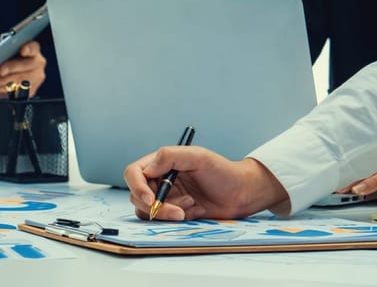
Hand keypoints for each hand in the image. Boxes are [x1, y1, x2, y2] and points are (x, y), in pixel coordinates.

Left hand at [0, 41, 46, 96]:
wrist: (8, 76)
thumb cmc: (6, 60)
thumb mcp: (6, 54)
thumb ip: (4, 53)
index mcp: (33, 50)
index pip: (33, 48)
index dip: (29, 49)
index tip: (22, 51)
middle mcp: (37, 64)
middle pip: (26, 66)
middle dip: (12, 68)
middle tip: (0, 71)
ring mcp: (35, 79)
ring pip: (19, 82)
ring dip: (2, 82)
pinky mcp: (29, 92)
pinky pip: (14, 92)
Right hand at [123, 146, 290, 220]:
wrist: (243, 193)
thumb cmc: (223, 171)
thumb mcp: (198, 157)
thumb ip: (170, 157)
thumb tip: (147, 170)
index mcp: (160, 163)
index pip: (134, 173)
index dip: (136, 186)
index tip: (150, 199)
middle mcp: (159, 180)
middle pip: (138, 195)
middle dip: (157, 206)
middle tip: (178, 212)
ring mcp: (165, 197)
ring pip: (147, 211)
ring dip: (167, 213)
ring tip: (192, 205)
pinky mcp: (173, 212)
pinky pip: (163, 220)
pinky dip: (178, 218)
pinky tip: (196, 210)